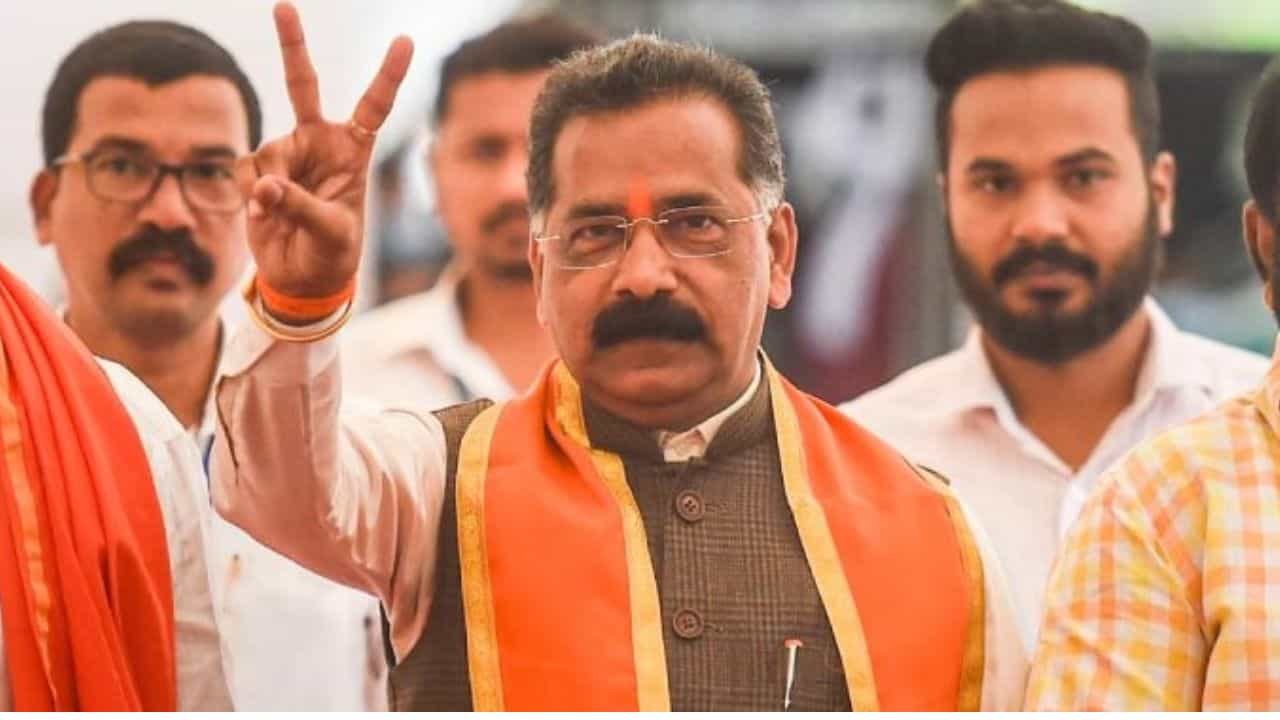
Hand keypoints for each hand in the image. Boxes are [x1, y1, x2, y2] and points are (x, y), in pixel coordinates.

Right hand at [239, 2, 412, 307]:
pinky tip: (265, 216)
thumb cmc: (332, 255)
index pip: (374, 106)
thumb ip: (300, 207)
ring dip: (273, 186)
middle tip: (284, 5)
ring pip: (268, 152)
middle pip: (303, 85)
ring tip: (283, 215)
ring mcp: (287, 153)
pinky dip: (253, 197)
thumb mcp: (331, 234)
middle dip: (293, 44)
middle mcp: (319, 142)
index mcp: (353, 151)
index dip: (389, 75)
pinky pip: (247, 173)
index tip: (405, 40)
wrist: (302, 278)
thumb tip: (264, 186)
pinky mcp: (259, 170)